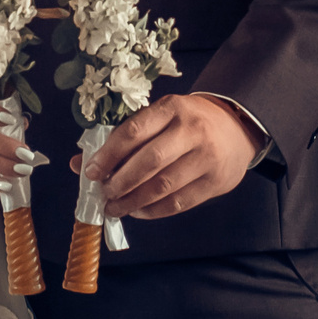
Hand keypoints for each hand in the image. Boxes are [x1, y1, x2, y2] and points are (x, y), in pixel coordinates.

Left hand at [80, 94, 254, 219]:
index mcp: (172, 108)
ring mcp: (206, 158)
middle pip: (149, 162)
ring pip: (163, 186)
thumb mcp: (160, 117)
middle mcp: (191, 130)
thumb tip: (81, 163)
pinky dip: (154, 211)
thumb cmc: (188, 121)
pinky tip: (139, 211)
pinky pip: (179, 203)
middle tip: (105, 194)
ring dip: (133, 202)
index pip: (134, 131)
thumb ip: (124, 138)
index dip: (109, 154)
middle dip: (120, 183)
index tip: (92, 171)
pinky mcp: (215, 182)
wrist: (236, 126)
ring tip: (116, 208)